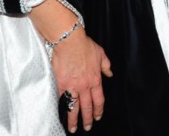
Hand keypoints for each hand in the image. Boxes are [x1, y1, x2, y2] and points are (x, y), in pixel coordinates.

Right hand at [30, 0, 111, 132]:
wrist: (70, 41)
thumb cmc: (85, 46)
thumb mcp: (101, 54)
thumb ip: (106, 66)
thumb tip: (110, 74)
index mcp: (95, 79)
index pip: (99, 99)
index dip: (99, 110)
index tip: (98, 116)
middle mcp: (84, 86)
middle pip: (87, 106)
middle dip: (88, 119)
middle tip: (87, 127)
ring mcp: (72, 86)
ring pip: (73, 107)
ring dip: (74, 119)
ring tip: (73, 128)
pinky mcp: (60, 84)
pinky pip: (60, 98)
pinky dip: (59, 106)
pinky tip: (58, 113)